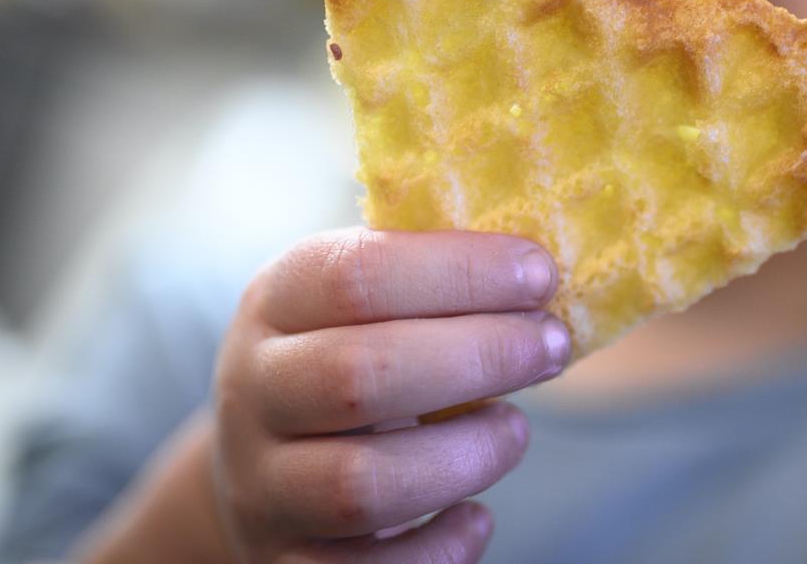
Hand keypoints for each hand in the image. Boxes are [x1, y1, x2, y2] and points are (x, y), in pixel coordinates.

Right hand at [211, 228, 569, 562]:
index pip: (356, 275)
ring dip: (464, 458)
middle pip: (359, 376)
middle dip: (478, 358)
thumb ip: (434, 280)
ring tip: (515, 431)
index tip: (541, 274)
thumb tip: (541, 271)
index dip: (460, 273)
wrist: (263, 458)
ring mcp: (263, 486)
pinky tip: (477, 518)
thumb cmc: (348, 354)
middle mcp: (255, 392)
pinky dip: (437, 552)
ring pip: (360, 485)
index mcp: (276, 301)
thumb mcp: (364, 302)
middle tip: (551, 347)